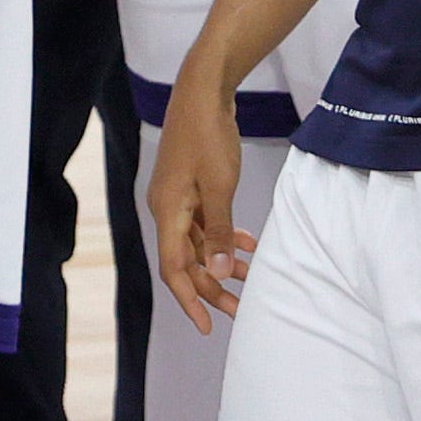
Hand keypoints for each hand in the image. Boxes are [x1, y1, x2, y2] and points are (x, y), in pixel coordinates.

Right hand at [146, 68, 256, 331]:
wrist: (203, 92)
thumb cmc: (209, 136)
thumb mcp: (220, 188)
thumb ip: (219, 233)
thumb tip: (219, 274)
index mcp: (167, 212)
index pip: (174, 269)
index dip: (191, 301)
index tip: (208, 328)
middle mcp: (166, 209)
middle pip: (186, 261)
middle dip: (213, 287)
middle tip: (242, 310)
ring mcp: (177, 197)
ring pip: (198, 244)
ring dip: (223, 262)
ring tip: (253, 277)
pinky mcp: (189, 186)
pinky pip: (204, 224)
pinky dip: (224, 237)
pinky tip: (248, 245)